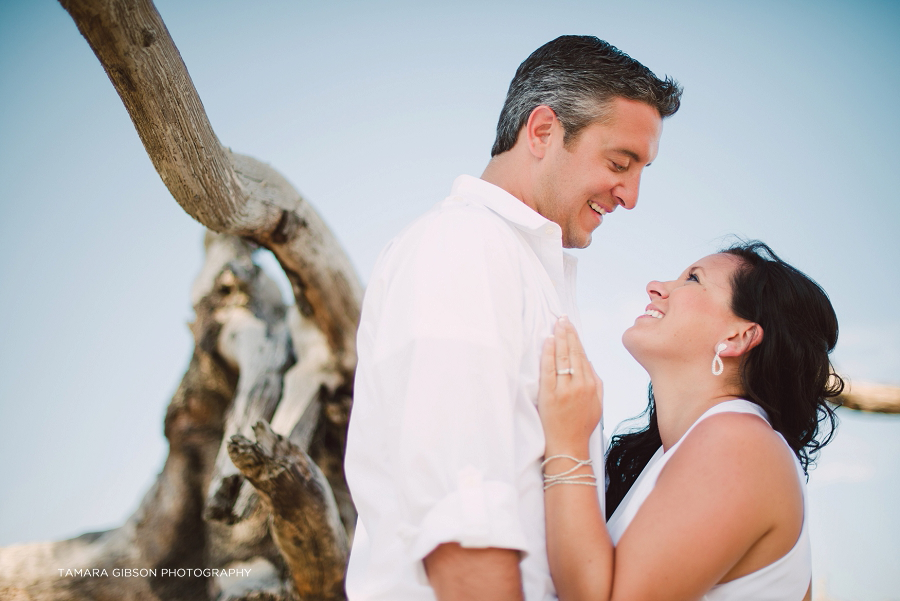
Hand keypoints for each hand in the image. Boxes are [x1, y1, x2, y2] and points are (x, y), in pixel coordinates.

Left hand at [538, 317, 602, 455]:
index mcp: (592, 386)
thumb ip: (596, 382)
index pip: (583, 356)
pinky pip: (550, 369)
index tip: (571, 326)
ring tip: (556, 324)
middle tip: (562, 318)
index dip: (576, 339)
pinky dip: (550, 353)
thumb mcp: (597, 404)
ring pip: (563, 357)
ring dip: (560, 338)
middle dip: (568, 333)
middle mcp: (580, 385)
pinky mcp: (550, 395)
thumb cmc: (581, 426)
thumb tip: (588, 362)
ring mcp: (565, 390)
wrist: (569, 446)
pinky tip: (549, 341)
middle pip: (574, 353)